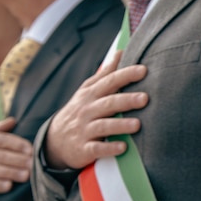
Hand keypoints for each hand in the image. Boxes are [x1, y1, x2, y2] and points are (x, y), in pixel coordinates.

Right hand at [42, 53, 148, 170]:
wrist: (55, 140)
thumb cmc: (79, 111)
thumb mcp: (88, 90)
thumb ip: (106, 73)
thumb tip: (121, 51)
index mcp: (91, 94)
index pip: (109, 82)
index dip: (126, 75)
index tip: (143, 70)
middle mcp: (87, 111)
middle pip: (108, 103)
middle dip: (126, 100)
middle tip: (145, 98)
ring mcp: (85, 130)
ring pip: (103, 126)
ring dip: (120, 125)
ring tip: (137, 125)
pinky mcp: (84, 149)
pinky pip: (97, 149)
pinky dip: (109, 148)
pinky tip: (123, 148)